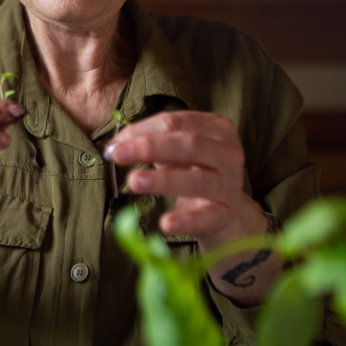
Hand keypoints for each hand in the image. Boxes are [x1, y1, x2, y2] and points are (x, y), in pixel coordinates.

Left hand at [104, 110, 262, 249]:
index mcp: (218, 129)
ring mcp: (230, 185)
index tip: (116, 143)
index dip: (144, 130)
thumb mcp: (175, 152)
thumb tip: (115, 145)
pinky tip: (165, 223)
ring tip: (134, 181)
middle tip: (118, 155)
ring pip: (198, 180)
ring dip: (163, 180)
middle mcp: (229, 154)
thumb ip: (149, 142)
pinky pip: (206, 217)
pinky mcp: (227, 215)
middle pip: (190, 144)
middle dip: (150, 147)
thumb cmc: (194, 173)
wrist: (223, 212)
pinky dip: (185, 221)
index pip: (178, 122)